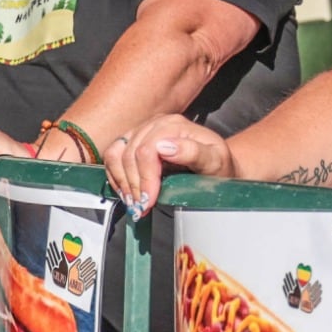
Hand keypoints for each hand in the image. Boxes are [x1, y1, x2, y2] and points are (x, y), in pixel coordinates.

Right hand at [103, 114, 233, 215]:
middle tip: (142, 207)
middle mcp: (156, 123)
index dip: (145, 178)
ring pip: (116, 154)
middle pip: (129, 154)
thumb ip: (194, 153)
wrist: (217, 167)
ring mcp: (143, 131)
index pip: (147, 150)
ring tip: (134, 202)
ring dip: (122, 181)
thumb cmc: (218, 166)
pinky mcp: (133, 141)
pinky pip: (112, 156)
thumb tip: (165, 147)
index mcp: (175, 125)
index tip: (149, 200)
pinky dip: (115, 176)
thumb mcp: (216, 161)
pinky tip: (127, 192)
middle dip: (134, 184)